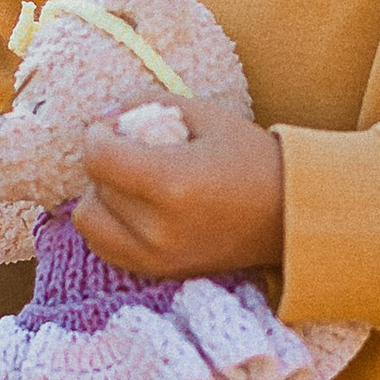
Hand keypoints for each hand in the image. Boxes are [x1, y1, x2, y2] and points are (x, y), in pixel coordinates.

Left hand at [73, 103, 285, 280]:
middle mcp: (157, 228)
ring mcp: (156, 257)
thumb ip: (148, 106)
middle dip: (105, 163)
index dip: (99, 134)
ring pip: (89, 222)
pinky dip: (109, 225)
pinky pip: (106, 248)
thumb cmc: (251, 159)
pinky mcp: (159, 273)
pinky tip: (135, 209)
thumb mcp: (205, 116)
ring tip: (129, 184)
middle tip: (130, 151)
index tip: (115, 127)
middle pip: (94, 188)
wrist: (290, 215)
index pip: (98, 158)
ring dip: (101, 197)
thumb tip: (104, 116)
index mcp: (171, 183)